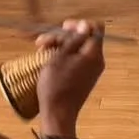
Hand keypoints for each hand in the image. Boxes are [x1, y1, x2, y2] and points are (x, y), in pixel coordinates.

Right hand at [37, 20, 104, 136]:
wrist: (58, 114)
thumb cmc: (56, 85)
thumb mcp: (60, 57)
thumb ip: (74, 40)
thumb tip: (85, 25)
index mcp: (94, 54)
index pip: (95, 28)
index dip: (78, 24)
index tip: (62, 27)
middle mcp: (97, 61)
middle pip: (84, 38)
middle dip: (63, 36)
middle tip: (43, 41)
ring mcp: (91, 70)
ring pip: (78, 49)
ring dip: (60, 46)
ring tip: (41, 50)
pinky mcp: (84, 77)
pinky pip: (77, 60)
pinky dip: (64, 56)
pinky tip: (48, 59)